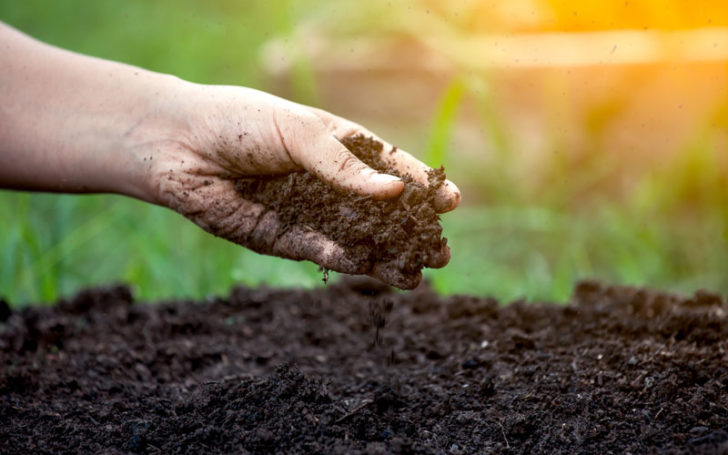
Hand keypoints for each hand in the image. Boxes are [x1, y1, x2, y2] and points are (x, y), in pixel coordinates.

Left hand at [145, 83, 460, 287]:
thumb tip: (395, 191)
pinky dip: (345, 260)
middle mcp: (328, 182)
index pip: (389, 167)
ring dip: (386, 257)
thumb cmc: (241, 123)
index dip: (421, 185)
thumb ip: (344, 166)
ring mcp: (308, 211)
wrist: (179, 146)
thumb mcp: (300, 134)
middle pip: (380, 211)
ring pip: (356, 239)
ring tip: (417, 276)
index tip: (451, 201)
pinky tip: (369, 268)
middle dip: (411, 232)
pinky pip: (320, 251)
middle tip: (441, 252)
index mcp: (338, 145)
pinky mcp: (282, 237)